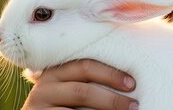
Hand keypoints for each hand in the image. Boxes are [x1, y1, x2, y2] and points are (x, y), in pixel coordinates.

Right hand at [22, 59, 137, 109]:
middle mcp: (43, 89)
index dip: (110, 74)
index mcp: (53, 73)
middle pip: (83, 91)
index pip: (84, 67)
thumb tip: (127, 82)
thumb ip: (85, 81)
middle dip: (111, 99)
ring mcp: (38, 108)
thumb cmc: (61, 104)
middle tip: (133, 105)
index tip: (132, 84)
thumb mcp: (67, 89)